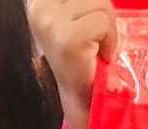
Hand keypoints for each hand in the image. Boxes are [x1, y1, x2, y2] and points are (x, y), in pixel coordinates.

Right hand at [28, 0, 116, 120]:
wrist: (84, 99)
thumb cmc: (85, 55)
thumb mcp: (79, 13)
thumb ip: (84, 0)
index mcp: (39, 0)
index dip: (91, 1)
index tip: (88, 30)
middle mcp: (38, 7)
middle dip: (102, 11)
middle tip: (95, 37)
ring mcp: (50, 22)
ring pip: (100, 3)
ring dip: (107, 27)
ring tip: (96, 47)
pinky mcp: (67, 39)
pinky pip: (103, 21)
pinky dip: (109, 39)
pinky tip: (99, 55)